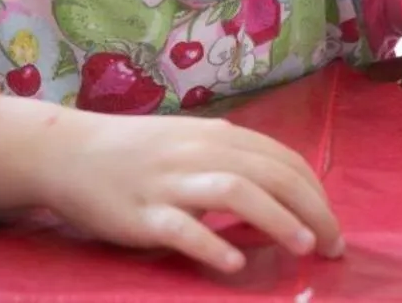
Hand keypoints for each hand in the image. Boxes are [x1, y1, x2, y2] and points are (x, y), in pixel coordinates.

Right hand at [34, 108, 345, 273]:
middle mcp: (199, 153)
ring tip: (304, 247)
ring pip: (236, 191)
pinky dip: (212, 245)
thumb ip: (231, 159)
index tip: (333, 225)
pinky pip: (182, 228)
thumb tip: (283, 187)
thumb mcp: (190, 143)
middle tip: (334, 246)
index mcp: (216, 136)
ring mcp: (170, 183)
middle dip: (312, 210)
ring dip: (277, 219)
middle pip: (271, 175)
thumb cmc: (134, 152)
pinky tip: (234, 265)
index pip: (283, 160)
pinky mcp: (142, 213)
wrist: (67, 151)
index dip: (316, 193)